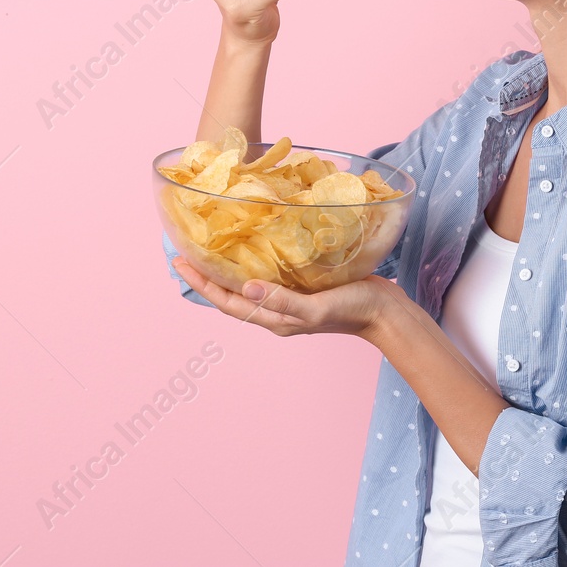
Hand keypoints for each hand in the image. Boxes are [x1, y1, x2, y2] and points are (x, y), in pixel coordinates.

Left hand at [172, 258, 402, 339]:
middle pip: (233, 294)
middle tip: (185, 253)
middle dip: (207, 277)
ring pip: (250, 285)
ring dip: (228, 270)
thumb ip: (283, 301)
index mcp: (275, 319)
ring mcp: (291, 300)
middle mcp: (278, 311)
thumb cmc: (354, 310)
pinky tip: (254, 248)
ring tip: (211, 249)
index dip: (203, 284)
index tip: (180, 263)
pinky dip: (254, 263)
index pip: (228, 302)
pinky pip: (271, 276)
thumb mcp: (317, 308)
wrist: (386, 313)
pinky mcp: (305, 288)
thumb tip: (245, 287)